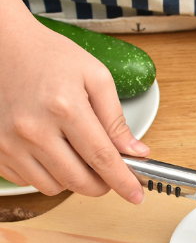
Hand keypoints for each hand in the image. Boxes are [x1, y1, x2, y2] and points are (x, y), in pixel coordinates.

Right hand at [0, 16, 148, 202]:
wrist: (5, 46)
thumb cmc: (52, 58)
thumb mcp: (96, 78)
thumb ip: (116, 119)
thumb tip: (136, 152)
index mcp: (64, 108)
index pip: (102, 158)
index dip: (123, 182)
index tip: (136, 196)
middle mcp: (34, 129)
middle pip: (79, 181)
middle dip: (102, 185)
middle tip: (110, 171)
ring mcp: (11, 142)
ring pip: (54, 187)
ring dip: (74, 180)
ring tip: (79, 155)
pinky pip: (30, 181)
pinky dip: (49, 175)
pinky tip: (55, 153)